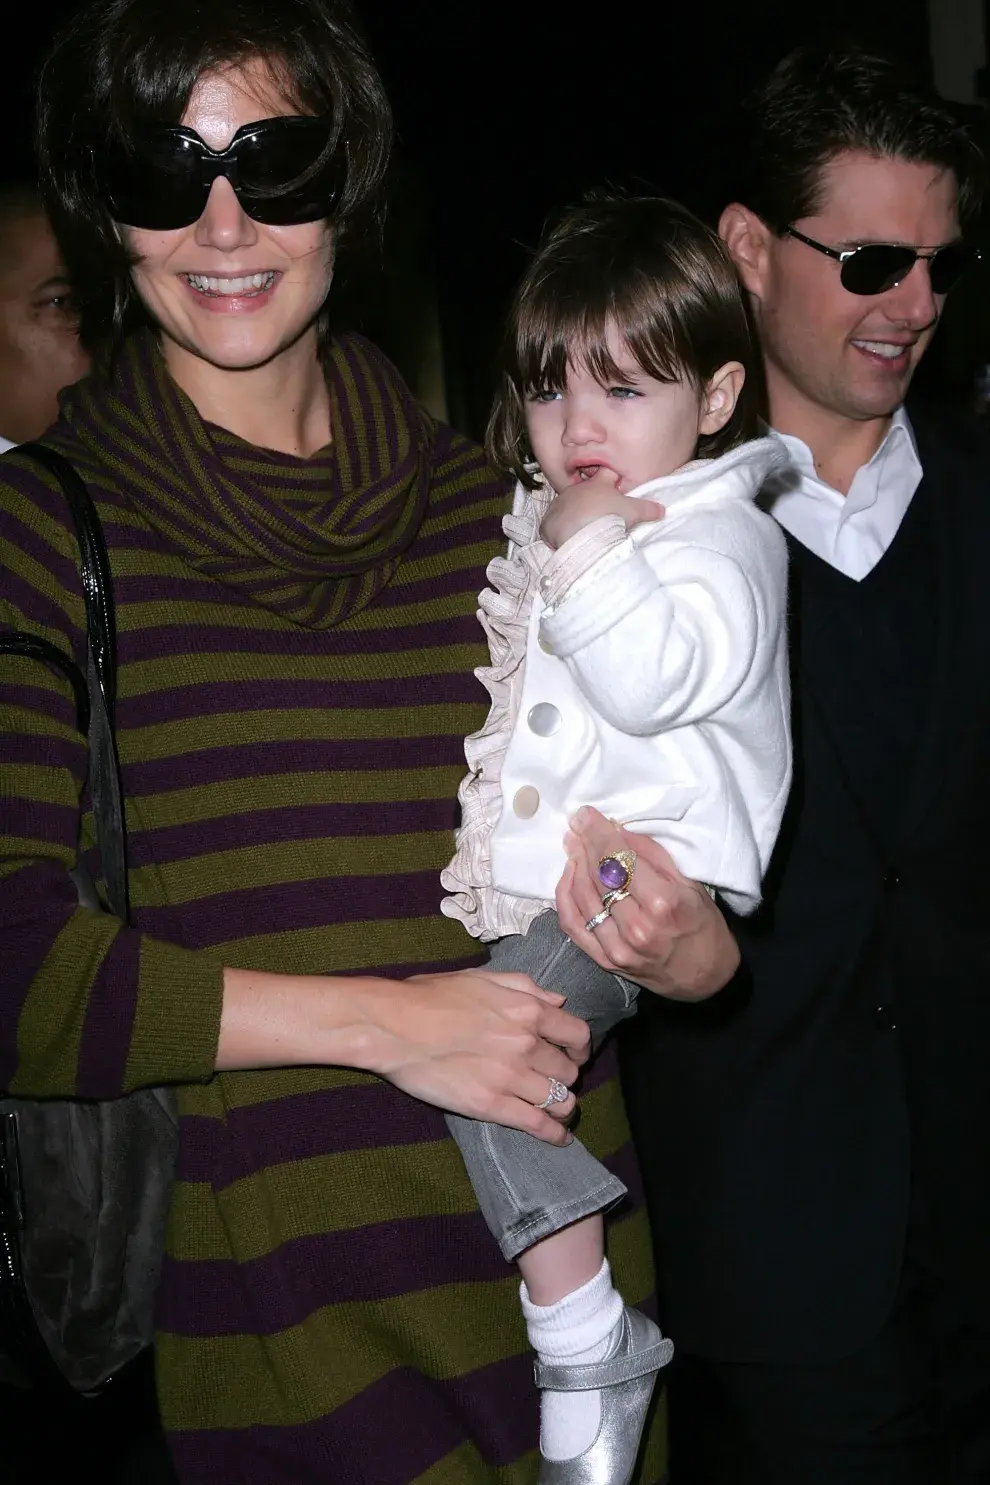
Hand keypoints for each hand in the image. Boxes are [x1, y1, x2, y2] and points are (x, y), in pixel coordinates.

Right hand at [363, 967, 590, 1143]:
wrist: (393, 1025)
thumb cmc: (431, 997)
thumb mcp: (483, 978)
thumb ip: (526, 987)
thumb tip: (559, 1000)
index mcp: (527, 1009)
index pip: (577, 1034)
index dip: (580, 1048)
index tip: (575, 1055)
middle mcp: (526, 1043)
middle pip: (570, 1070)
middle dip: (567, 1076)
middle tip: (556, 1080)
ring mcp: (511, 1076)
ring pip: (561, 1099)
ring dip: (563, 1105)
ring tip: (558, 1110)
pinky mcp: (492, 1105)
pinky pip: (538, 1124)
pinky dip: (554, 1134)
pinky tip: (558, 1138)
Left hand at [540, 470, 663, 550]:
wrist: (582, 533)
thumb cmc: (609, 516)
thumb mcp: (634, 511)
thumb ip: (648, 508)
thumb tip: (662, 510)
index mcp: (597, 485)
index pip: (605, 475)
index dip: (612, 481)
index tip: (616, 490)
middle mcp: (575, 491)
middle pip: (583, 492)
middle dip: (590, 502)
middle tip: (599, 517)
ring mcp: (559, 505)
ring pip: (566, 508)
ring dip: (573, 516)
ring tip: (582, 531)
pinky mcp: (547, 523)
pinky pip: (552, 526)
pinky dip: (558, 532)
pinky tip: (566, 541)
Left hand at [555, 807, 739, 1000]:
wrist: (705, 978)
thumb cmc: (703, 926)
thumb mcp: (691, 884)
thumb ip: (653, 856)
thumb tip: (619, 830)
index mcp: (663, 903)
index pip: (620, 860)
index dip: (599, 834)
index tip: (585, 815)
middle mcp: (637, 927)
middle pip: (600, 876)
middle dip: (585, 844)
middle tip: (577, 824)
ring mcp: (618, 947)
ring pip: (584, 898)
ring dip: (574, 866)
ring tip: (573, 845)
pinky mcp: (605, 961)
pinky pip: (574, 926)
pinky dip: (565, 898)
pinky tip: (568, 877)